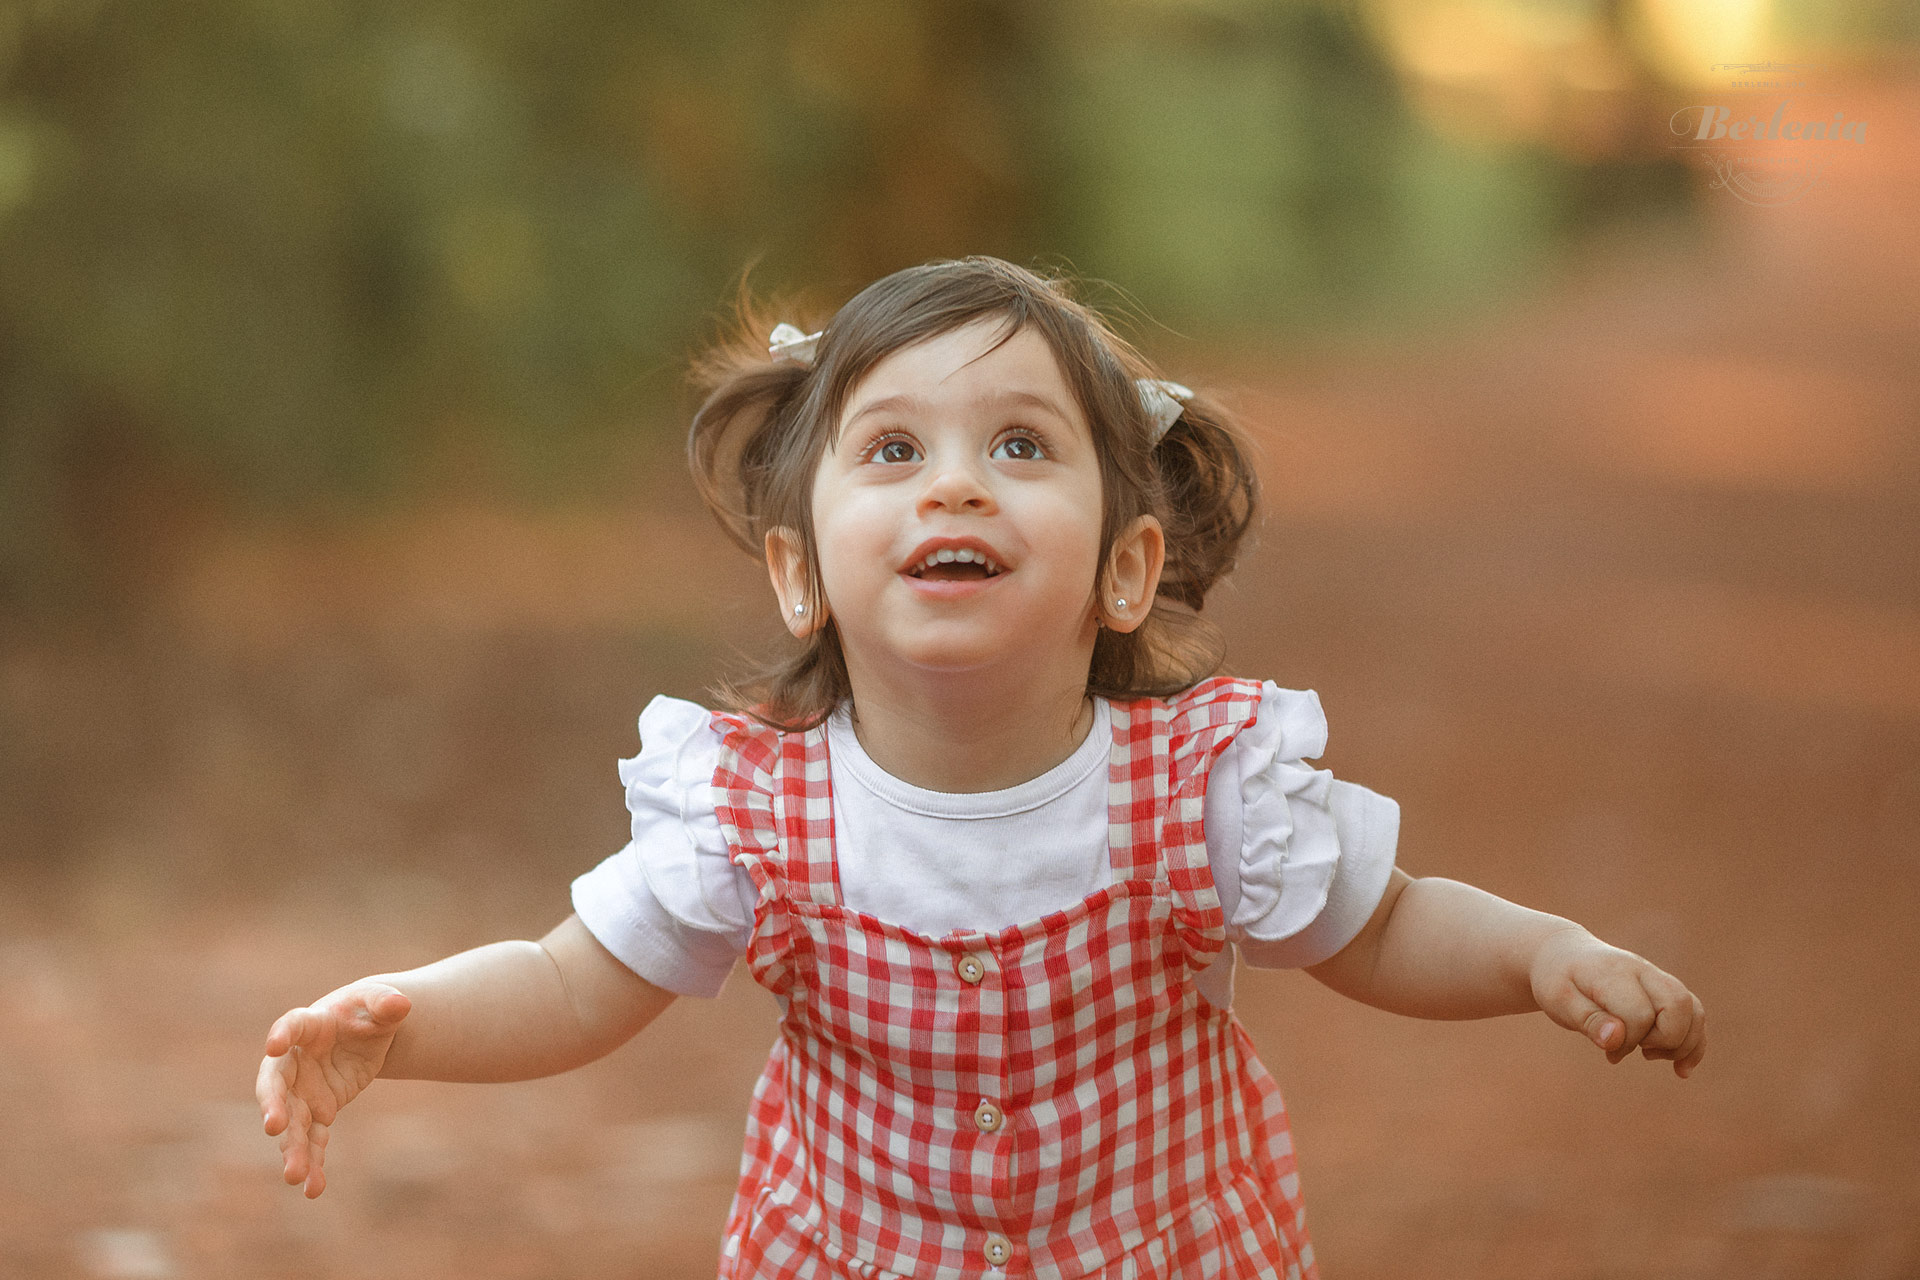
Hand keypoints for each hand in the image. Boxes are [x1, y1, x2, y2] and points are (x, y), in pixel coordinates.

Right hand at [256, 981, 411, 1196]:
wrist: (364, 1033)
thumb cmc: (367, 1010)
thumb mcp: (381, 1002)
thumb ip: (387, 1001)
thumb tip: (402, 1004)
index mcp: (309, 1025)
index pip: (291, 1026)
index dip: (282, 1034)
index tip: (274, 1045)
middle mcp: (295, 1062)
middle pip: (277, 1086)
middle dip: (274, 1105)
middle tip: (273, 1126)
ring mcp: (303, 1092)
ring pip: (292, 1123)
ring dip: (292, 1148)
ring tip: (295, 1176)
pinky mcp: (318, 1113)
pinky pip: (312, 1141)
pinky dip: (314, 1162)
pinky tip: (315, 1188)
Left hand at [1530, 928, 1705, 1076]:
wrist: (1561, 955)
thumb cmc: (1558, 981)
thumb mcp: (1558, 1002)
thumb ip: (1588, 1020)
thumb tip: (1617, 1039)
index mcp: (1612, 973)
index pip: (1640, 1014)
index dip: (1630, 1041)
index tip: (1610, 1051)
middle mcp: (1641, 970)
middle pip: (1678, 1005)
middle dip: (1665, 1040)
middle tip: (1636, 1050)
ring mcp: (1656, 977)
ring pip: (1693, 1009)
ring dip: (1683, 1043)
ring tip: (1651, 1056)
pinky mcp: (1664, 989)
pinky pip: (1694, 1013)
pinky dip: (1694, 1042)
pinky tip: (1681, 1068)